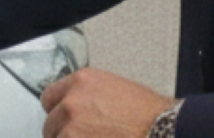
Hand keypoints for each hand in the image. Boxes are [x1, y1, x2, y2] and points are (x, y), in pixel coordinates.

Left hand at [40, 69, 174, 137]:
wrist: (164, 130)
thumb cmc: (149, 114)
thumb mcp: (115, 90)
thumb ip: (88, 97)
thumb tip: (77, 110)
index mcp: (81, 82)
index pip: (50, 98)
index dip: (59, 112)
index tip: (66, 122)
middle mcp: (71, 102)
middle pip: (51, 124)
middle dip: (64, 133)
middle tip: (84, 137)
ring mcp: (71, 128)